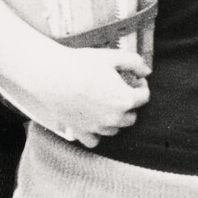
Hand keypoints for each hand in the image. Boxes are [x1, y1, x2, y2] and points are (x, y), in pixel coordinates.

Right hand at [29, 45, 150, 146]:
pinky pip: (94, 140)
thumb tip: (147, 71)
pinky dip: (96, 133)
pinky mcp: (80, 131)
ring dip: (114, 119)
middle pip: (131, 116)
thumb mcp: (112, 56)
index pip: (144, 97)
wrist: (50, 75)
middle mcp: (114, 118)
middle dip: (129, 104)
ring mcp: (97, 127)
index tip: (134, 79)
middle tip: (118, 91)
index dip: (141, 86)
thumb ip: (135, 63)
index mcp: (125, 100)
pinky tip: (92, 121)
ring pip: (114, 129)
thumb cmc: (80, 64)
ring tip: (104, 104)